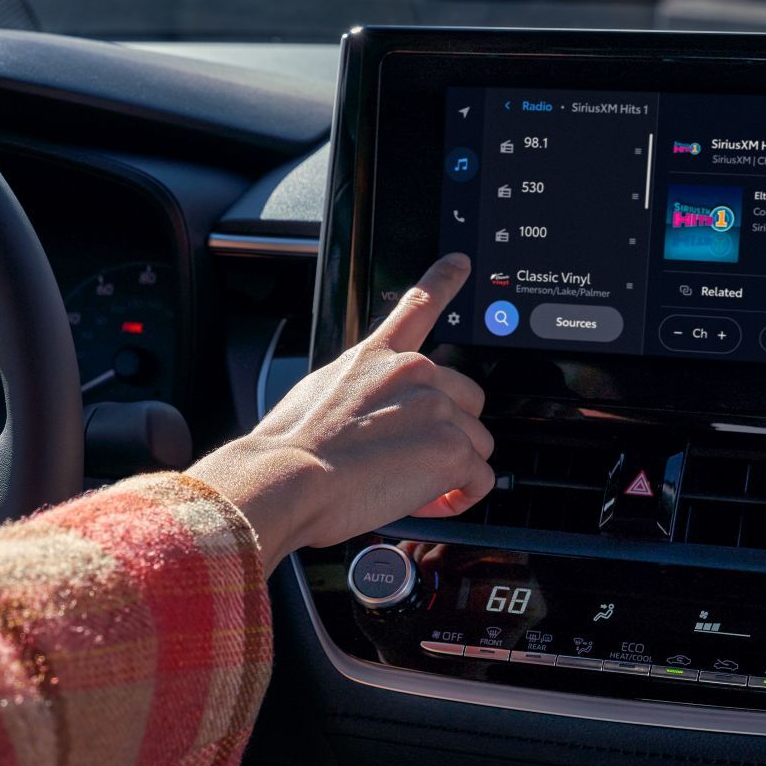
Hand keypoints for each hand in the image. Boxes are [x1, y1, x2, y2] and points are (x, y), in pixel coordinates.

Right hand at [189, 253, 493, 574]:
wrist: (287, 477)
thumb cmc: (290, 448)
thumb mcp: (317, 394)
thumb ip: (360, 391)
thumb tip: (371, 415)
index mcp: (378, 356)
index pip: (419, 305)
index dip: (444, 280)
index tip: (460, 263)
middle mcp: (414, 372)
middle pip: (466, 401)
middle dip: (448, 433)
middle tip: (411, 461)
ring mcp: (437, 408)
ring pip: (475, 444)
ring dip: (451, 470)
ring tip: (408, 486)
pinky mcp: (451, 449)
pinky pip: (478, 479)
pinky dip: (460, 496)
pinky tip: (432, 501)